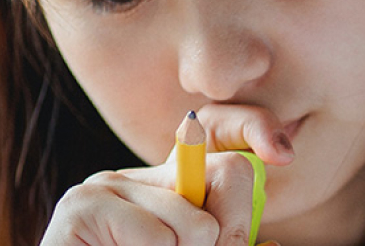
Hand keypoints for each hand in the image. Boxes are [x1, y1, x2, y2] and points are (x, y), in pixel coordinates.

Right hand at [39, 104, 293, 245]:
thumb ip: (226, 245)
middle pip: (228, 173)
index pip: (226, 138)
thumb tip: (272, 244)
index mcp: (172, 187)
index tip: (282, 154)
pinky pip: (156, 236)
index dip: (257, 130)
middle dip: (230, 233)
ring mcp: (107, 185)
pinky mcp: (82, 206)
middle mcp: (143, 175)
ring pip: (195, 222)